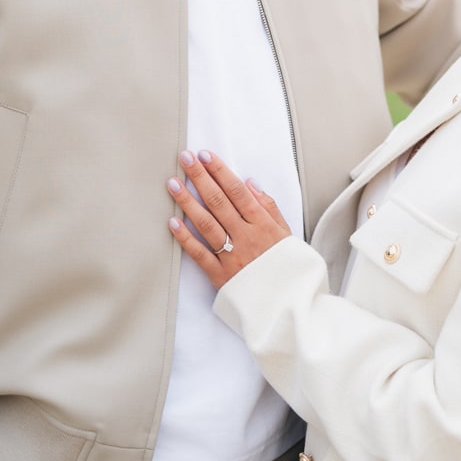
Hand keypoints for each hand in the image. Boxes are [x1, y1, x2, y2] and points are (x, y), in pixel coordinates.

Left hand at [167, 151, 290, 289]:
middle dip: (200, 177)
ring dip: (187, 201)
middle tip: (184, 158)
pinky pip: (200, 254)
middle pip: (218, 202)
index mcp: (263, 224)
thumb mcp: (286, 233)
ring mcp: (232, 256)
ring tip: (172, 183)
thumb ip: (269, 207)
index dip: (220, 172)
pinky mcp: (220, 276)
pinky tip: (172, 221)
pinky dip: (185, 238)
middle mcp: (246, 237)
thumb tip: (250, 183)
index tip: (205, 155)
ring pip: (206, 224)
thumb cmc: (286, 266)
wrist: (287, 304)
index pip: (237, 191)